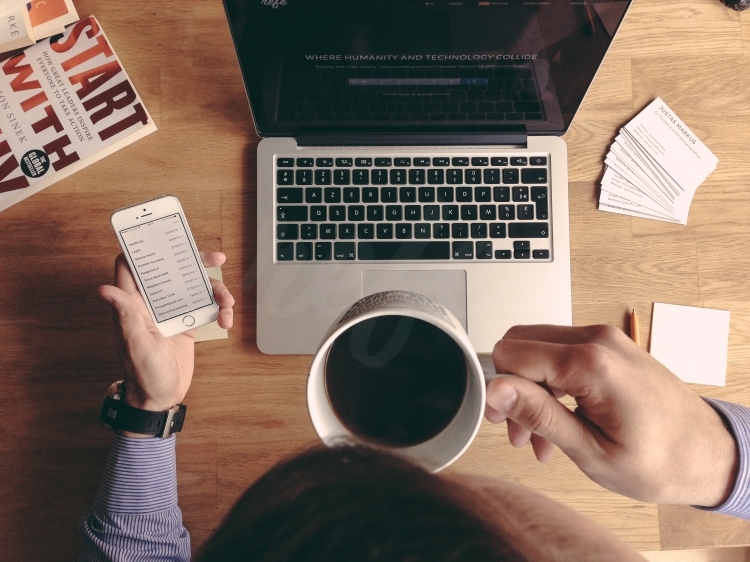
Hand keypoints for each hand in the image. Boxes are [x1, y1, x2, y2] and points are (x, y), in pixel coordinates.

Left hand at [98, 251, 233, 413]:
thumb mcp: (135, 345)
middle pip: (173, 269)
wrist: (161, 399)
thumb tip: (103, 290)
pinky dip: (220, 310)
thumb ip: (125, 315)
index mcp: (133, 305)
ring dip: (215, 291)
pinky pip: (206, 306)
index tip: (166, 237)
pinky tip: (225, 321)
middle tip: (215, 258)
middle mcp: (152, 304)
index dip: (146, 248)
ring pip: (195, 287)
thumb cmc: (143, 375)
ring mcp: (172, 312)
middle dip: (196, 262)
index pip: (133, 266)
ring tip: (227, 304)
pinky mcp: (188, 323)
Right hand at [484, 324, 737, 506]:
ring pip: (539, 348)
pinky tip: (558, 421)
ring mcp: (606, 340)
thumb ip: (538, 414)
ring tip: (539, 436)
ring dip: (531, 389)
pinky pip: (562, 353)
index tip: (503, 421)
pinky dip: (551, 383)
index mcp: (591, 363)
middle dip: (512, 387)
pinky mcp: (610, 347)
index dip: (499, 388)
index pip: (512, 353)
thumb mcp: (590, 450)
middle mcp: (598, 340)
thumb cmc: (662, 460)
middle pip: (521, 344)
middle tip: (517, 430)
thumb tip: (496, 390)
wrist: (710, 454)